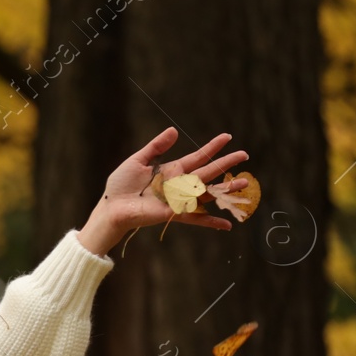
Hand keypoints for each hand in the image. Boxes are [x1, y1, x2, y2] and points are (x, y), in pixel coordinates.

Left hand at [77, 127, 250, 254]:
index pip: (197, 157)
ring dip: (225, 189)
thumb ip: (156, 147)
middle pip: (208, 173)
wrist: (111, 207)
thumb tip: (174, 130)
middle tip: (245, 155)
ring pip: (207, 193)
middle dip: (226, 164)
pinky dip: (210, 222)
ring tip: (243, 183)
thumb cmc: (121, 185)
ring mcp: (178, 200)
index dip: (212, 147)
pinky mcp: (172, 214)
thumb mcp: (138, 160)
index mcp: (172, 170)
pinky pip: (195, 218)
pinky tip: (227, 226)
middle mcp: (179, 184)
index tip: (227, 137)